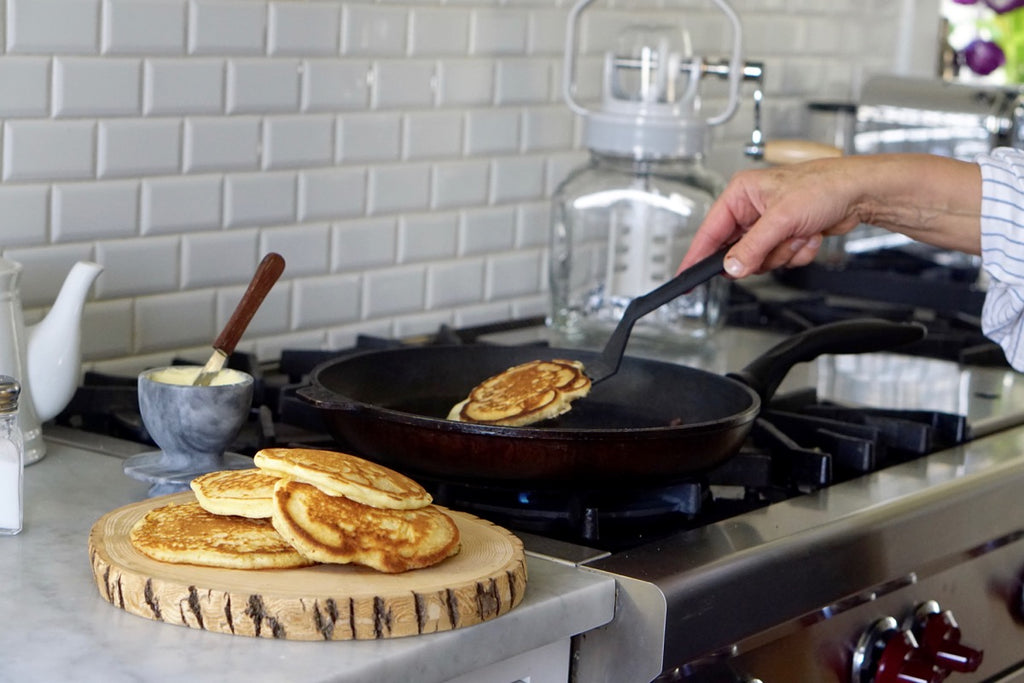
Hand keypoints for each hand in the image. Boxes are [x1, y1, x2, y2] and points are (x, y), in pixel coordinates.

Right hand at [679, 160, 862, 276]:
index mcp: (741, 195)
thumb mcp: (781, 218)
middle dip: (762, 253)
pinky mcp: (785, 237)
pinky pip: (780, 260)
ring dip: (784, 252)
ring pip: (760, 260)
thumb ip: (752, 247)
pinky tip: (809, 235)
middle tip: (776, 244)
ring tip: (800, 232)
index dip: (698, 255)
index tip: (686, 275)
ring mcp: (769, 226)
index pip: (709, 231)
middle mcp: (751, 210)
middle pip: (738, 251)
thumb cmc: (823, 186)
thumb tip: (732, 267)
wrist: (858, 193)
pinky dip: (797, 253)